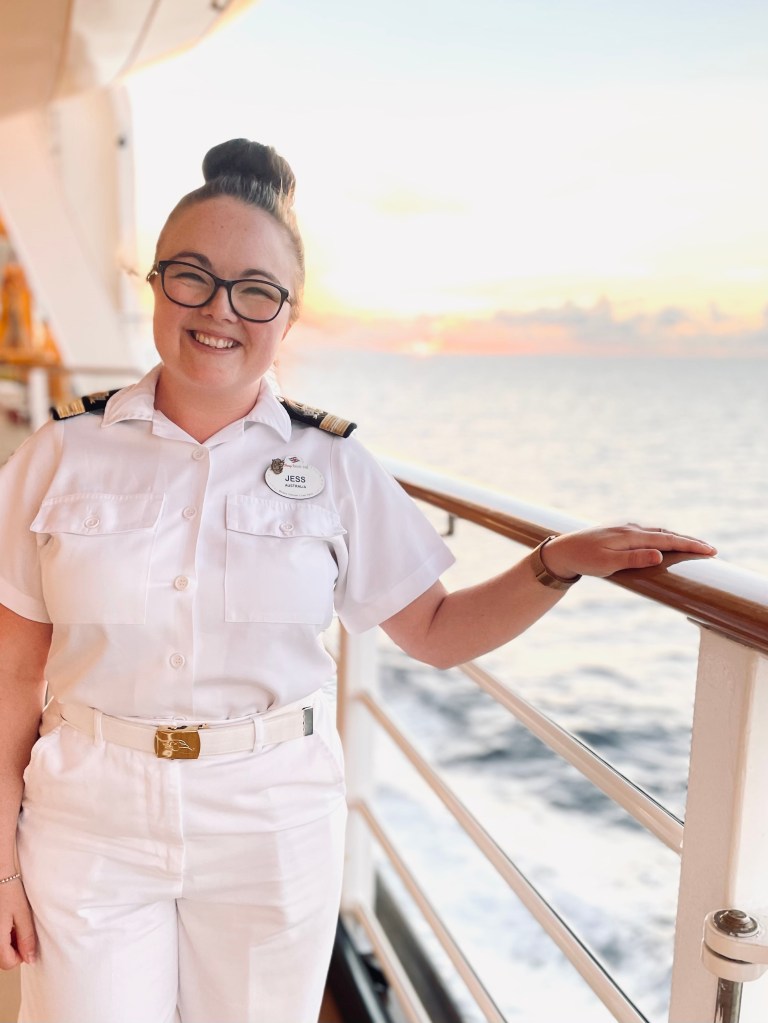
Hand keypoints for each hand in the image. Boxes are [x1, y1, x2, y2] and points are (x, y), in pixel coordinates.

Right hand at [0, 879, 36, 968]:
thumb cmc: (8, 890)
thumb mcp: (22, 914)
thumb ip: (27, 938)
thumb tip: (30, 959)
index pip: (9, 963)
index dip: (22, 955)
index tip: (27, 940)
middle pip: (1, 959)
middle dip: (14, 949)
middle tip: (20, 930)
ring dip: (7, 943)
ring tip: (13, 924)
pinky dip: (2, 936)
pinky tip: (6, 922)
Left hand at [542, 525, 716, 580]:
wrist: (562, 550)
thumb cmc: (584, 560)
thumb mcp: (607, 564)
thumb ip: (633, 559)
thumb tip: (660, 554)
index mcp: (630, 535)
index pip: (667, 539)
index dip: (690, 545)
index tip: (710, 550)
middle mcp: (631, 528)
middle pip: (667, 533)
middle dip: (689, 541)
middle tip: (711, 550)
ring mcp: (626, 528)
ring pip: (658, 532)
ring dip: (677, 538)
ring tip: (695, 547)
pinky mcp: (621, 532)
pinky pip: (649, 533)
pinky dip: (664, 537)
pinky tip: (668, 543)